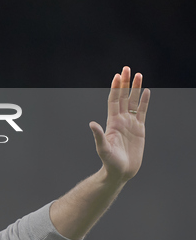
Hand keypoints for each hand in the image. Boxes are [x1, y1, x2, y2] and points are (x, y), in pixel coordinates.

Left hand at [89, 66, 149, 182]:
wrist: (121, 171)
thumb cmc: (110, 162)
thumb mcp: (103, 148)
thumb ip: (99, 136)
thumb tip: (92, 124)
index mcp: (112, 122)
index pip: (114, 101)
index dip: (116, 88)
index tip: (118, 76)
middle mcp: (121, 120)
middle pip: (124, 97)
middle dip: (125, 83)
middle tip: (127, 68)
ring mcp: (131, 124)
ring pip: (134, 102)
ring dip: (136, 88)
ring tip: (139, 75)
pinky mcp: (139, 129)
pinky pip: (142, 112)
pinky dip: (144, 102)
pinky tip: (146, 92)